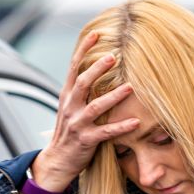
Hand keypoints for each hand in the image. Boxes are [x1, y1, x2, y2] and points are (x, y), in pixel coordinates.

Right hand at [29, 31, 140, 191]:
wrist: (58, 160)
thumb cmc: (70, 131)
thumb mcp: (70, 106)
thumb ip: (81, 89)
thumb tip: (96, 66)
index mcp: (67, 96)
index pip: (73, 68)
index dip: (83, 50)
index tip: (95, 34)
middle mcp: (70, 107)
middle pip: (83, 83)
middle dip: (97, 68)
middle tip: (114, 56)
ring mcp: (78, 124)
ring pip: (95, 107)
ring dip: (113, 96)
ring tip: (129, 87)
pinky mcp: (86, 140)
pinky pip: (106, 132)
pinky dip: (121, 127)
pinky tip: (136, 122)